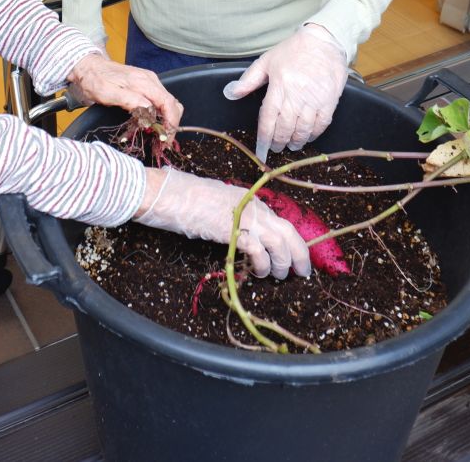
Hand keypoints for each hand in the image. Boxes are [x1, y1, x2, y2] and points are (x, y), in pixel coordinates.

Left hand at [67, 54, 182, 137]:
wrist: (88, 67)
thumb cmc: (95, 80)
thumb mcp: (108, 93)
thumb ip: (130, 101)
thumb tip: (149, 112)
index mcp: (144, 82)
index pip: (168, 104)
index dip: (171, 123)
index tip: (166, 138)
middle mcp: (151, 81)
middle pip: (173, 104)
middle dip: (171, 124)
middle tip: (162, 141)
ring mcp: (150, 82)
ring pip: (168, 104)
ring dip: (166, 121)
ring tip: (157, 135)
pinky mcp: (147, 85)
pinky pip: (160, 101)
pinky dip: (160, 115)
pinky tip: (151, 124)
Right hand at [134, 167, 310, 278]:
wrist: (167, 193)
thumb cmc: (185, 199)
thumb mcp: (217, 207)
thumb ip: (234, 218)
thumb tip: (244, 237)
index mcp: (250, 200)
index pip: (281, 221)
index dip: (294, 241)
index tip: (298, 257)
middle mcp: (252, 207)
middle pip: (288, 231)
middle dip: (299, 254)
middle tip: (302, 273)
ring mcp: (243, 217)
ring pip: (278, 242)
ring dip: (282, 262)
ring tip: (278, 276)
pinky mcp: (232, 230)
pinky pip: (257, 249)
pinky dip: (262, 263)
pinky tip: (258, 273)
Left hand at [223, 24, 347, 162]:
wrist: (324, 40)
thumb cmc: (294, 50)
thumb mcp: (266, 61)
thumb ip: (248, 80)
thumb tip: (231, 93)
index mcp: (279, 85)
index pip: (268, 119)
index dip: (264, 138)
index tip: (261, 150)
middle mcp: (296, 95)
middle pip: (285, 128)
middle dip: (279, 142)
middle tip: (276, 148)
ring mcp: (314, 99)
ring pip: (303, 129)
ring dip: (296, 141)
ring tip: (291, 145)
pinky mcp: (330, 100)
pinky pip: (321, 124)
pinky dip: (314, 134)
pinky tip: (308, 137)